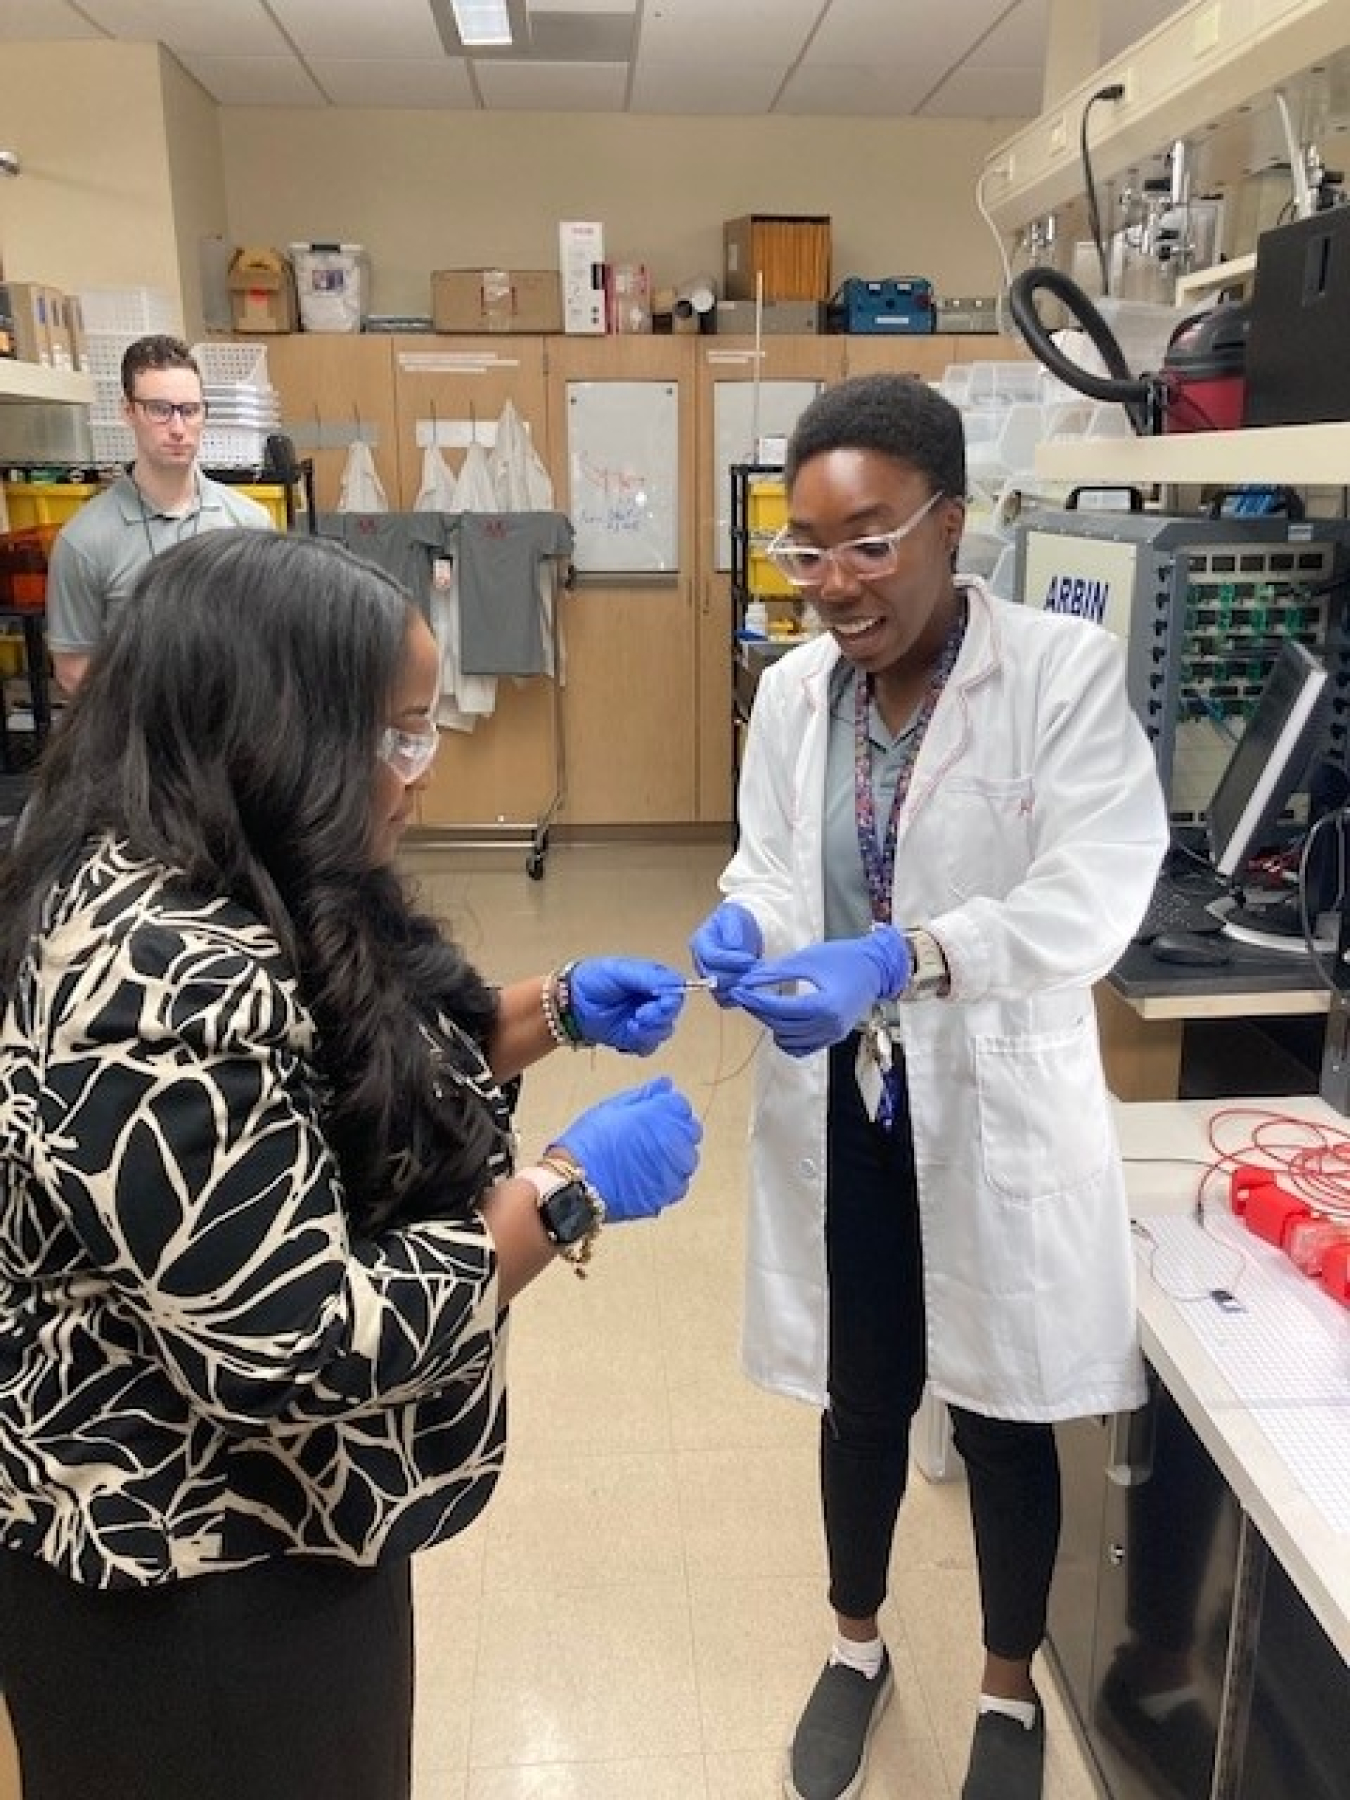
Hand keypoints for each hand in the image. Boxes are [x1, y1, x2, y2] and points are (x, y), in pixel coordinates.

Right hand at [552, 1077, 701, 1220]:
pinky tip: (649, 1176)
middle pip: (690, 1133)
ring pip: (687, 1160)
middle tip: (650, 1134)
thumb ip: (644, 1095)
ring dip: (674, 1155)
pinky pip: (678, 1185)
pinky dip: (669, 1180)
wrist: (576, 1181)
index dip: (667, 1108)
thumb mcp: (613, 1107)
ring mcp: (672, 1173)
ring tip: (648, 1157)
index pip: (681, 1106)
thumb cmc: (591, 1140)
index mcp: (663, 1117)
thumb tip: (665, 1084)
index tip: (653, 1113)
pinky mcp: (665, 1197)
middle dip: (675, 1130)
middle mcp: (675, 1144)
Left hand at [567, 957, 686, 1054]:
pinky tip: (626, 1036)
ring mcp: (645, 1020)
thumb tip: (674, 985)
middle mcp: (653, 1000)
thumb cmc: (593, 980)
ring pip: (664, 1031)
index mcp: (652, 980)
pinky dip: (640, 1043)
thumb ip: (647, 977)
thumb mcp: (619, 971)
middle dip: (657, 1018)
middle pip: (672, 1013)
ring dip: (648, 1031)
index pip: (676, 991)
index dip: (670, 1000)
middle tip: (639, 1017)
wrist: (570, 1004)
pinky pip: (650, 1046)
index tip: (656, 1003)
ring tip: (630, 1026)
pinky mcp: (635, 1038)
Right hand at [689, 901, 762, 1005]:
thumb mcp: (734, 917)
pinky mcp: (717, 988)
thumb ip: (732, 933)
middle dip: (737, 976)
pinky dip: (737, 997)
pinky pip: (724, 1000)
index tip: (751, 959)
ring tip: (754, 979)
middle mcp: (700, 962)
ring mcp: (707, 977)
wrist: (742, 931)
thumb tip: (734, 949)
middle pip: (713, 977)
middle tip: (755, 971)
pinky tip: (750, 988)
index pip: (712, 957)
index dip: (732, 960)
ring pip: (718, 991)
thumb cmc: (737, 922)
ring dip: (738, 987)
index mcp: (700, 942)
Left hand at [728, 926, 910, 1056]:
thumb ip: (775, 972)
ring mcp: (831, 1036)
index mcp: (824, 1006)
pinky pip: (800, 1048)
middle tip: (744, 993)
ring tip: (762, 1004)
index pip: (779, 1009)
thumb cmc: (842, 958)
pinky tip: (780, 1020)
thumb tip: (746, 980)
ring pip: (787, 1039)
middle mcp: (829, 1026)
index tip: (738, 989)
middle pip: (780, 1025)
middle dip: (759, 1010)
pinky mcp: (832, 1039)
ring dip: (771, 1024)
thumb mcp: (806, 959)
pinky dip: (786, 1038)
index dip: (755, 1000)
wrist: (875, 969)